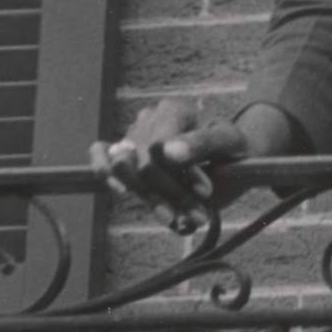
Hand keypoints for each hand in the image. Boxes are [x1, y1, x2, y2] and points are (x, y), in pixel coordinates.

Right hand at [89, 99, 288, 233]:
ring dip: (152, 201)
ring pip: (125, 171)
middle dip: (171, 195)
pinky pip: (99, 155)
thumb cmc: (231, 145)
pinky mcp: (123, 151)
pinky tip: (123, 191)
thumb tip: (165, 152)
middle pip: (143, 165)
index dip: (178, 176)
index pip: (159, 149)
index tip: (205, 193)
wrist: (230, 155)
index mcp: (174, 110)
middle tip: (199, 217)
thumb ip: (202, 142)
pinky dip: (105, 173)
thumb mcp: (229, 141)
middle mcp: (149, 119)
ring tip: (181, 221)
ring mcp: (133, 135)